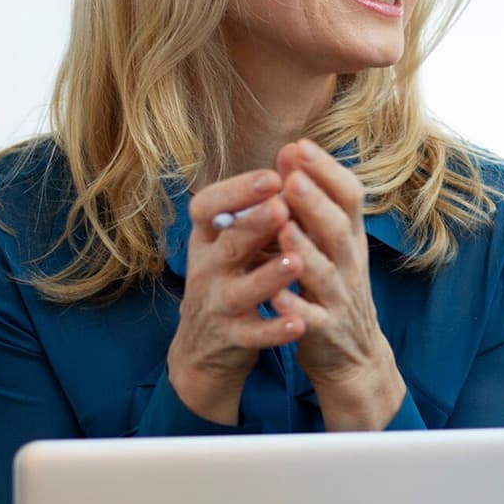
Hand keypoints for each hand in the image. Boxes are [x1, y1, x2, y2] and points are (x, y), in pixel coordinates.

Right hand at [167, 169, 304, 424]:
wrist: (205, 347)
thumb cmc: (229, 276)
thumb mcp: (235, 240)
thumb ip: (260, 207)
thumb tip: (294, 156)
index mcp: (208, 238)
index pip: (208, 206)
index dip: (237, 191)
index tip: (271, 176)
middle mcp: (207, 268)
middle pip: (229, 244)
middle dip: (255, 224)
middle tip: (283, 206)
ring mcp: (217, 305)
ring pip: (239, 290)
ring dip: (267, 276)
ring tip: (295, 261)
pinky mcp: (231, 338)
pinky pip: (252, 335)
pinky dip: (274, 330)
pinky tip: (298, 323)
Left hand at [272, 139, 404, 429]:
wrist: (353, 354)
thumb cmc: (333, 285)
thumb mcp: (330, 240)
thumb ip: (311, 200)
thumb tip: (291, 149)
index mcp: (350, 237)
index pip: (349, 197)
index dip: (327, 171)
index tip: (300, 145)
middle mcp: (349, 264)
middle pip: (339, 229)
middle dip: (316, 202)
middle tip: (293, 176)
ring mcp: (340, 298)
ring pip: (325, 273)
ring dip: (305, 250)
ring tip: (283, 228)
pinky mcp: (325, 332)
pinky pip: (311, 320)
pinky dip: (295, 309)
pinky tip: (277, 297)